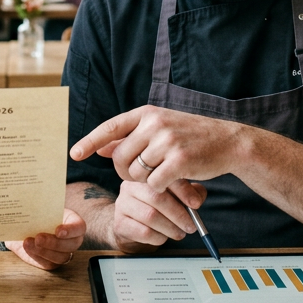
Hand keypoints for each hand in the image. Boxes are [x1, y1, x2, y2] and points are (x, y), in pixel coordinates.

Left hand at [4, 209, 85, 269]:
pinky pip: (47, 263)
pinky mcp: (52, 262)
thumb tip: (34, 203)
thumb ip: (41, 207)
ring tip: (28, 242)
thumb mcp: (40, 207)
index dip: (71, 230)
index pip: (79, 227)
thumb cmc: (37, 214)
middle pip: (71, 245)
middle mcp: (72, 239)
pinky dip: (36, 256)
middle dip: (54, 243)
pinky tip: (27, 248)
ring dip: (43, 251)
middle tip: (38, 238)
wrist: (26, 226)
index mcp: (73, 222)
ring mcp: (63, 252)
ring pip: (60, 257)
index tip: (58, 230)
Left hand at [70, 104, 242, 191]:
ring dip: (144, 181)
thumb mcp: (159, 129)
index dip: (90, 141)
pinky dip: (159, 188)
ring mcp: (167, 141)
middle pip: (119, 158)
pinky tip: (172, 181)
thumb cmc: (191, 137)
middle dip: (125, 172)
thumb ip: (130, 137)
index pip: (110, 127)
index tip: (74, 154)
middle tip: (140, 175)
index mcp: (147, 113)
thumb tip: (100, 148)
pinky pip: (154, 185)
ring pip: (135, 173)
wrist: (229, 141)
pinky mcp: (179, 160)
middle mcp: (155, 124)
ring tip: (160, 174)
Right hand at [110, 181, 207, 252]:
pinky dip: (158, 237)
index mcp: (145, 174)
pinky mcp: (119, 223)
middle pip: (156, 197)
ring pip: (150, 216)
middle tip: (191, 226)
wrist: (132, 227)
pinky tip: (163, 237)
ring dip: (170, 228)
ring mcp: (122, 204)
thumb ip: (189, 193)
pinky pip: (143, 232)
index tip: (196, 204)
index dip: (183, 190)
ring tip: (179, 233)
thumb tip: (197, 198)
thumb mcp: (174, 196)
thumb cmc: (157, 208)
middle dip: (178, 214)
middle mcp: (130, 186)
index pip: (164, 177)